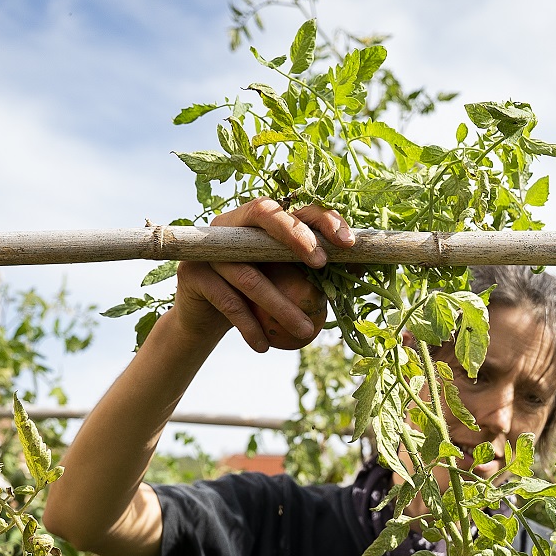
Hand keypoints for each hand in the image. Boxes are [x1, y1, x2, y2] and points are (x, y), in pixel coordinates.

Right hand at [173, 199, 353, 351]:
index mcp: (260, 220)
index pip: (295, 207)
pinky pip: (228, 302)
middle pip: (265, 216)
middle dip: (296, 236)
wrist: (207, 317)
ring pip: (250, 274)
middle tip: (321, 264)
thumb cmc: (257, 296)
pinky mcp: (193, 275)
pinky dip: (249, 327)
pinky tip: (264, 347)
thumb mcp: (287, 281)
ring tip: (307, 332)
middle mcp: (232, 225)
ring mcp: (209, 248)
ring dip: (280, 306)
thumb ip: (316, 271)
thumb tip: (363, 268)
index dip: (322, 220)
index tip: (347, 244)